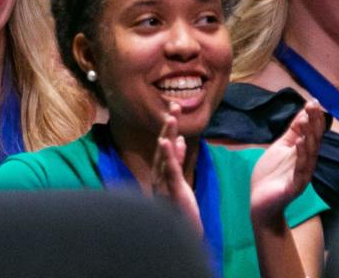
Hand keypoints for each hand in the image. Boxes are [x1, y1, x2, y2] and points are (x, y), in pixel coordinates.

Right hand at [152, 103, 202, 235]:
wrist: (180, 233)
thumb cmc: (178, 209)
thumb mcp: (179, 180)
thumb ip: (177, 160)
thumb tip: (178, 139)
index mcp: (161, 172)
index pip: (165, 145)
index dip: (169, 127)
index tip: (174, 109)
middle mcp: (158, 175)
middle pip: (162, 145)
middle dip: (168, 125)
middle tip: (174, 106)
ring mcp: (163, 182)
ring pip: (164, 154)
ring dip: (168, 134)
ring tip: (171, 118)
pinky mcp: (171, 190)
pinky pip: (169, 170)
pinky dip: (168, 154)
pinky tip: (167, 140)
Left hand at [250, 100, 324, 225]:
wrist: (260, 203)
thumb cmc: (271, 175)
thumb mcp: (281, 148)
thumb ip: (292, 132)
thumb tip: (304, 113)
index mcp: (302, 154)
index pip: (311, 133)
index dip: (313, 118)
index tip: (313, 101)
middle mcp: (305, 164)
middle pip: (313, 142)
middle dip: (313, 124)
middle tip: (313, 107)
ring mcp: (301, 176)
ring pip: (309, 155)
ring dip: (308, 137)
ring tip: (306, 121)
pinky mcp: (294, 187)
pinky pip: (300, 172)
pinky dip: (301, 158)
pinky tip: (299, 144)